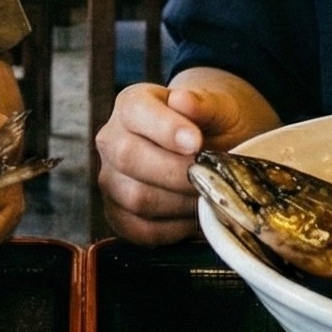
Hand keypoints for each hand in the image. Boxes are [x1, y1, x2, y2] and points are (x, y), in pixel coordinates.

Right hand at [93, 74, 277, 245]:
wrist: (210, 151)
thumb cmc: (213, 126)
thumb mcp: (220, 107)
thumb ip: (205, 103)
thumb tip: (184, 101)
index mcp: (132, 104)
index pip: (136, 112)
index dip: (165, 129)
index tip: (197, 143)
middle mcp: (112, 140)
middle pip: (129, 158)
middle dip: (177, 173)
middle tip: (211, 177)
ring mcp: (110, 179)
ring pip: (135, 197)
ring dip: (179, 203)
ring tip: (208, 195)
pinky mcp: (117, 214)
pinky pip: (139, 229)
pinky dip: (173, 229)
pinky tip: (193, 216)